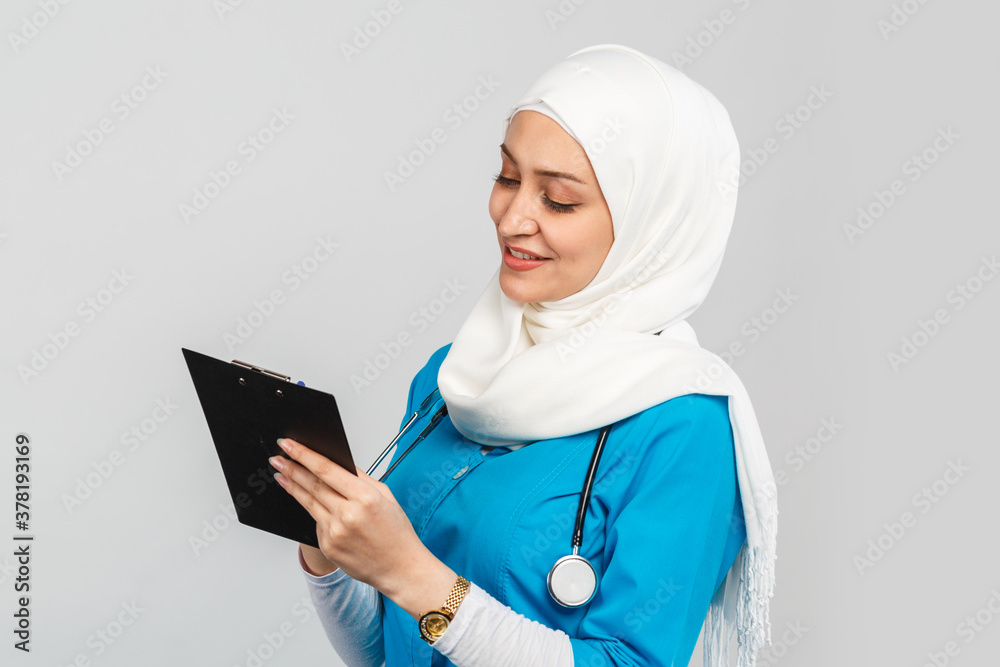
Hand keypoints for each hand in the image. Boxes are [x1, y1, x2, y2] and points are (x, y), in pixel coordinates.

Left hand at [271, 438, 456, 618]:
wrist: (400, 568)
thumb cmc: (396, 532)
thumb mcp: (386, 496)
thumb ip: (361, 478)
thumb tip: (339, 463)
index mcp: (365, 497)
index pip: (326, 469)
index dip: (304, 455)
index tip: (289, 445)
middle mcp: (348, 514)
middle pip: (312, 484)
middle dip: (291, 468)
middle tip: (277, 458)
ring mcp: (335, 532)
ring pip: (308, 502)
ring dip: (292, 486)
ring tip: (280, 474)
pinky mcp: (328, 546)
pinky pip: (316, 522)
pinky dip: (311, 509)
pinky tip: (305, 500)